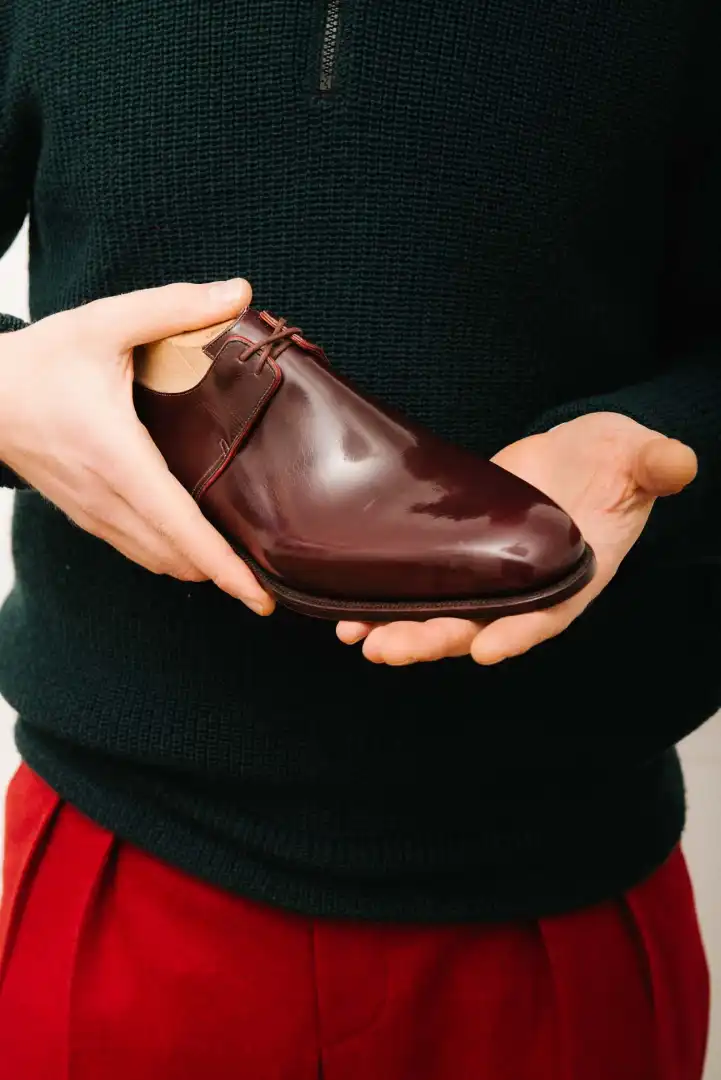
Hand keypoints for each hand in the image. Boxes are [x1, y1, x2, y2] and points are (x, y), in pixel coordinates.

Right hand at [0, 280, 273, 614]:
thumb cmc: (39, 361)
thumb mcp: (104, 323)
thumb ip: (174, 307)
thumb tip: (240, 292)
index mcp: (117, 456)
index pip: (180, 525)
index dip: (224, 567)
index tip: (259, 596)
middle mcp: (106, 497)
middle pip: (176, 557)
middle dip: (225, 578)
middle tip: (271, 582)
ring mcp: (93, 513)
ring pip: (156, 561)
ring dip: (199, 569)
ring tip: (244, 570)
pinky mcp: (85, 514)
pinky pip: (136, 549)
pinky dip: (172, 557)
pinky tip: (196, 548)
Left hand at [337, 412, 696, 664]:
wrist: (586, 455)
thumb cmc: (619, 461)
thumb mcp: (641, 457)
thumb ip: (657, 464)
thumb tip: (680, 464)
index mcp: (576, 575)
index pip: (550, 612)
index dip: (522, 632)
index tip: (488, 649)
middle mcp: (528, 588)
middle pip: (481, 626)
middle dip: (434, 639)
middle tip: (388, 650)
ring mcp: (491, 575)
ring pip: (444, 616)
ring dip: (402, 630)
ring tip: (359, 640)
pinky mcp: (460, 556)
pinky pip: (425, 587)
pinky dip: (390, 602)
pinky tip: (352, 614)